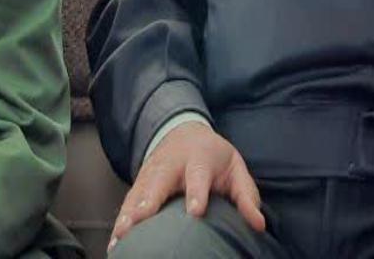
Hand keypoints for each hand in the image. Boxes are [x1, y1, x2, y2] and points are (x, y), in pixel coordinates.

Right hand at [109, 122, 264, 249]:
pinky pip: (127, 203)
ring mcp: (151, 173)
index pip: (197, 176)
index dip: (196, 193)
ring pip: (137, 194)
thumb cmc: (213, 156)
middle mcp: (170, 166)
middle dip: (147, 203)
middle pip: (157, 183)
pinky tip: (115, 242)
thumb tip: (258, 225)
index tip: (195, 211)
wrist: (182, 131)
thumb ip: (246, 196)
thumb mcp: (235, 169)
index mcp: (198, 160)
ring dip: (127, 215)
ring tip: (120, 237)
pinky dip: (120, 221)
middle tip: (138, 222)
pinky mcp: (138, 183)